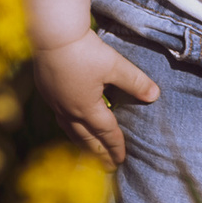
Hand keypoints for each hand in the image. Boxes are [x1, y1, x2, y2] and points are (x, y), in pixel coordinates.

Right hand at [33, 30, 159, 165]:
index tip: (122, 160)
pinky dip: (70, 127)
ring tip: (89, 150)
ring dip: (81, 142)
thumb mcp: (115, 65)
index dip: (116, 146)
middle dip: (98, 153)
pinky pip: (60, 118)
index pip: (106, 132)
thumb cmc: (85, 50)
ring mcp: (55, 102)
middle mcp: (69, 110)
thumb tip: (155, 96)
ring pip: (70, 130)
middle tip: (106, 167)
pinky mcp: (47, 91)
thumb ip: (135, 82)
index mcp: (87, 107)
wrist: (53, 35)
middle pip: (86, 138)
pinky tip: (71, 122)